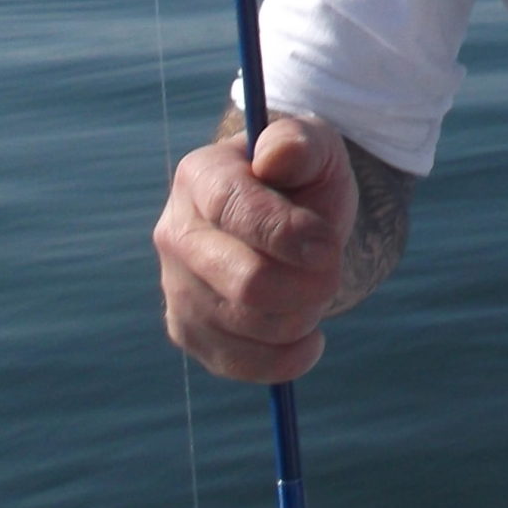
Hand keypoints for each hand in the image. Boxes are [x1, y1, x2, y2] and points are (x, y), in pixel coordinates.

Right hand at [154, 115, 357, 381]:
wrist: (291, 222)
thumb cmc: (302, 179)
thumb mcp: (315, 147)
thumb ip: (299, 143)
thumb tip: (274, 158)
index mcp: (201, 176)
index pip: (235, 211)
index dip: (289, 235)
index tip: (328, 245)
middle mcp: (175, 233)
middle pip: (246, 282)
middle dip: (309, 284)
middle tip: (333, 270)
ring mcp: (175, 286)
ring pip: (248, 327)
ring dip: (303, 315)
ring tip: (316, 290)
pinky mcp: (187, 331)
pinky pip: (240, 364)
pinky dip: (288, 357)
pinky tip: (308, 335)